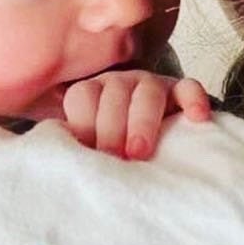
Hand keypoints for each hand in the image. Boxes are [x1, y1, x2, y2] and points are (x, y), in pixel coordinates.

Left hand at [62, 71, 210, 159]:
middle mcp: (119, 83)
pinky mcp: (179, 92)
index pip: (82, 97)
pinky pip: (188, 88)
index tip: (88, 155)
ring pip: (149, 92)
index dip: (84, 126)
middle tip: (115, 158)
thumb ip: (69, 145)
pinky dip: (193, 100)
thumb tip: (46, 161)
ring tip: (140, 152)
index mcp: (90, 92)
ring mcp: (151, 84)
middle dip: (112, 128)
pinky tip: (197, 118)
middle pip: (114, 94)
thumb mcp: (84, 143)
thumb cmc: (107, 146)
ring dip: (143, 122)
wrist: (138, 138)